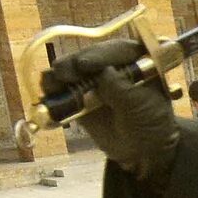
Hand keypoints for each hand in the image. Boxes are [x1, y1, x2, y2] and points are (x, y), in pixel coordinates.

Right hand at [48, 39, 178, 180]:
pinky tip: (48, 89)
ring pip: (71, 65)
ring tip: (55, 82)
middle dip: (76, 62)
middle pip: (91, 54)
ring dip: (60, 71)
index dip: (101, 54)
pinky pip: (58, 84)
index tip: (86, 64)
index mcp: (137, 60)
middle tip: (66, 73)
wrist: (140, 147)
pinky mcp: (75, 91)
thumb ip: (123, 90)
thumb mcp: (142, 107)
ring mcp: (91, 76)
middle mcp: (112, 62)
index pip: (119, 49)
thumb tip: (105, 72)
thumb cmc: (149, 122)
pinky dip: (51, 85)